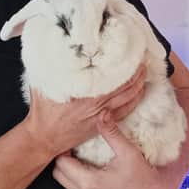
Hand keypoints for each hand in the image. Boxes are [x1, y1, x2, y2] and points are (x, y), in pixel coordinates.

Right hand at [21, 64, 146, 158]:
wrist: (44, 137)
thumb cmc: (43, 112)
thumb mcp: (44, 85)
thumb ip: (51, 68)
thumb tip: (56, 51)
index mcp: (88, 94)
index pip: (116, 77)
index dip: (127, 65)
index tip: (132, 53)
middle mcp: (99, 105)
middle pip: (127, 87)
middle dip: (138, 73)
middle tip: (143, 60)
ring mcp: (103, 116)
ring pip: (129, 99)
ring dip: (139, 86)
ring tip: (145, 73)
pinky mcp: (102, 124)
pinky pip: (125, 111)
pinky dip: (134, 101)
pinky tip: (139, 94)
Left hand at [52, 110, 172, 188]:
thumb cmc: (144, 177)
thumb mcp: (128, 152)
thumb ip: (112, 132)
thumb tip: (103, 113)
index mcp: (90, 183)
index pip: (62, 164)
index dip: (63, 149)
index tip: (71, 138)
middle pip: (59, 175)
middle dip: (63, 159)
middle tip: (73, 145)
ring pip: (65, 184)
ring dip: (68, 169)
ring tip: (79, 154)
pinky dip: (76, 178)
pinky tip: (88, 166)